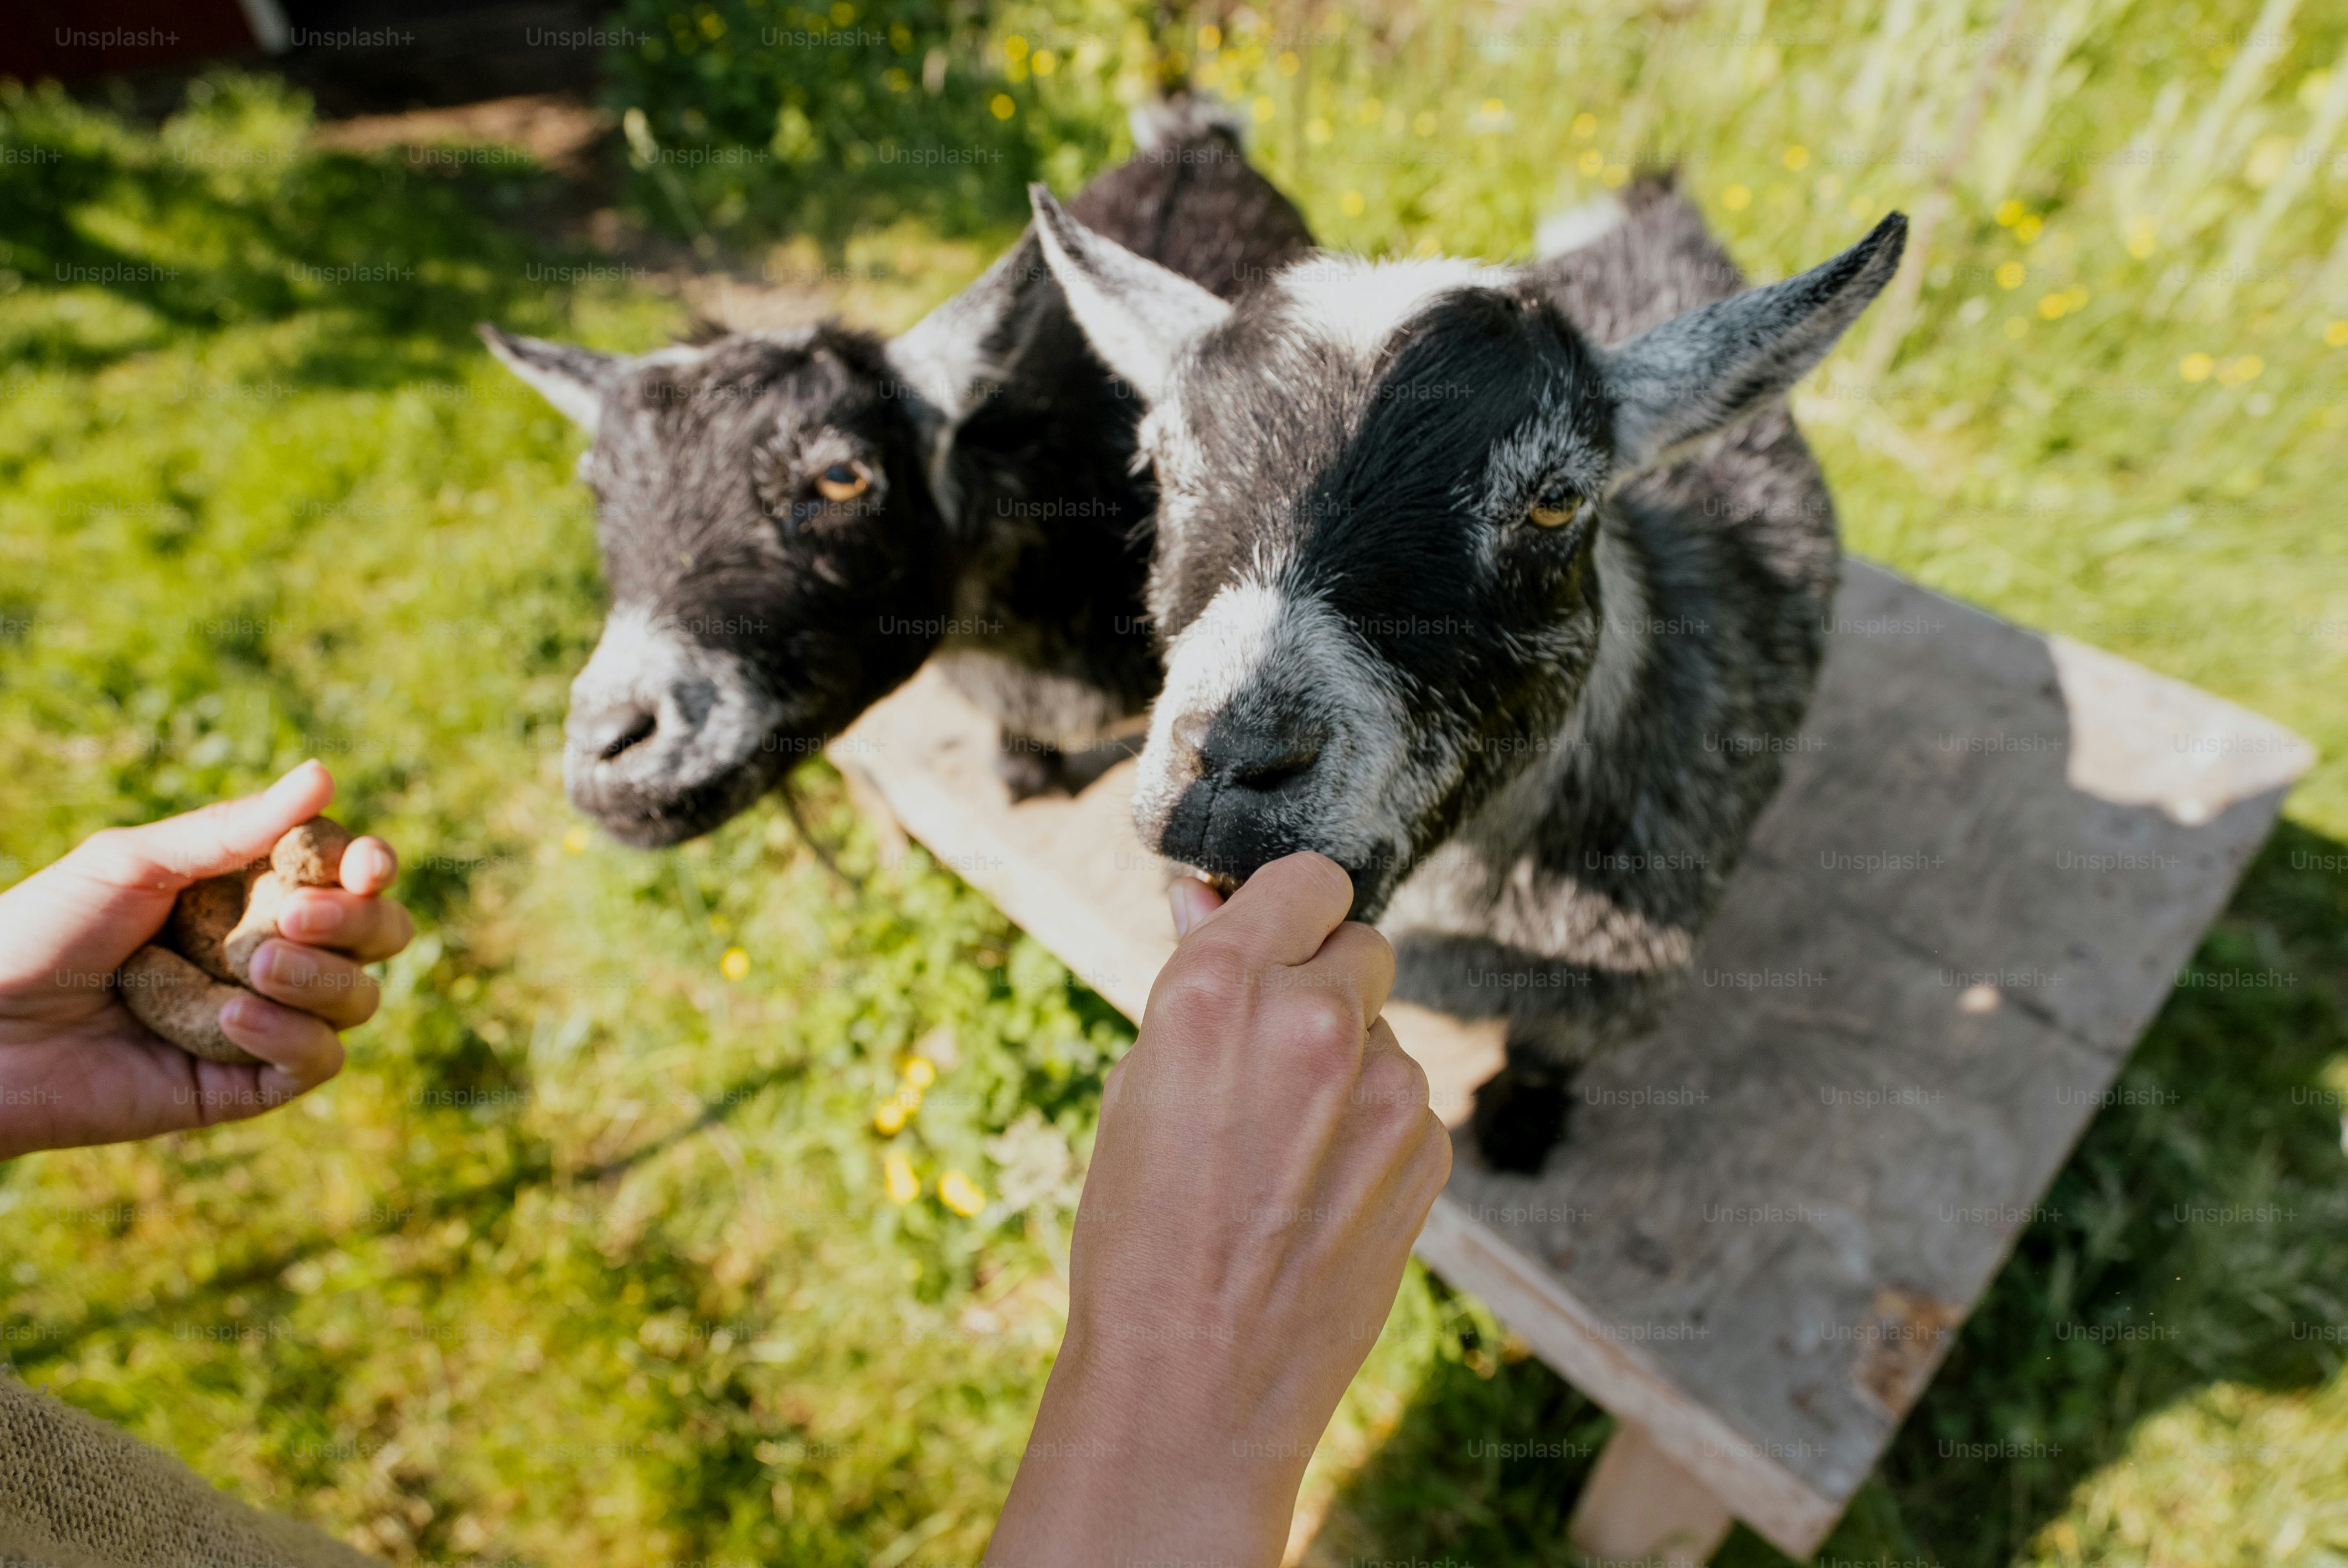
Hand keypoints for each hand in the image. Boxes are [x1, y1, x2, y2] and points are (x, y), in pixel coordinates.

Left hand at [0, 761, 412, 1158]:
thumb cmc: (38, 933)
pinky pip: (316, 1061)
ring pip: (357, 998)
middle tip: (296, 916)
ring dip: (321, 978)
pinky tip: (234, 1019)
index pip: (345, 874)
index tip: (362, 866)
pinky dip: (291, 1036)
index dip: (368, 867)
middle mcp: (270, 953)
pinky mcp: (245, 1085)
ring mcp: (265, 1021)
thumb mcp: (132, 863)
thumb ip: (231, 829)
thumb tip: (323, 774)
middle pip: (376, 935)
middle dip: (358, 921)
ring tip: (252, 968)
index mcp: (249, 893)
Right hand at [987, 854, 1451, 1565]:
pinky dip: (1374, 1130)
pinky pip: (1408, 1104)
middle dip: (1325, 983)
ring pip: (1384, 1033)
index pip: (1307, 879)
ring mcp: (1387, 1088)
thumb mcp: (1139, 1089)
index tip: (1277, 940)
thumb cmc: (1140, 1236)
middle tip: (1273, 1056)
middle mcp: (1313, 1021)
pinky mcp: (1429, 1150)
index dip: (1290, 910)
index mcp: (1219, 990)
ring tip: (1282, 1152)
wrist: (1195, 1383)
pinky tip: (1319, 1191)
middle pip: (1361, 945)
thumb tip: (1210, 900)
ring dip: (1349, 1066)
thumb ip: (1198, 987)